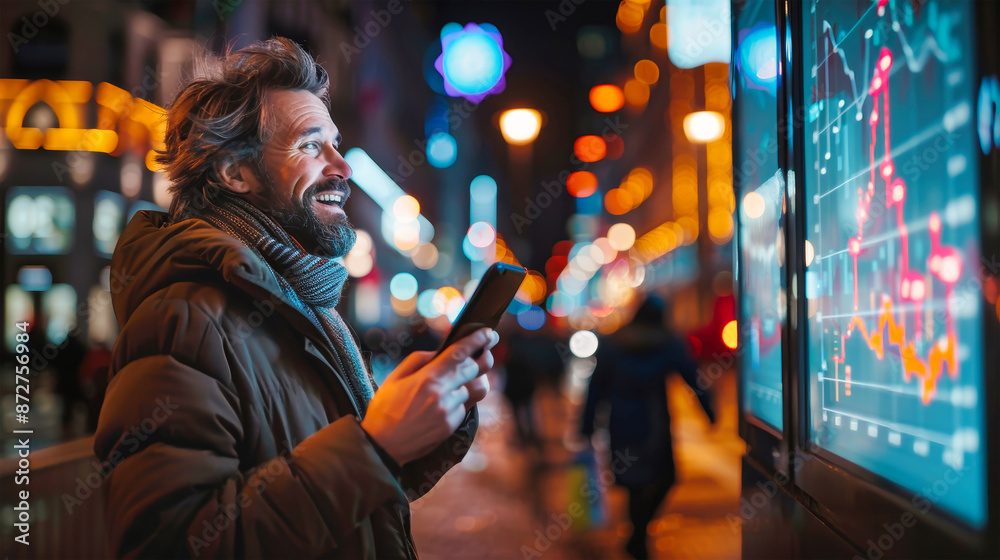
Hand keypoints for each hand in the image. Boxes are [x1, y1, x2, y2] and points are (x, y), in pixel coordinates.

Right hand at [361, 328, 498, 464]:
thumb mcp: (395, 377)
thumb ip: (419, 360)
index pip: (459, 353)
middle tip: (484, 351)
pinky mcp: (451, 426)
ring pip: (472, 389)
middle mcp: (442, 394)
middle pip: (474, 369)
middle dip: (482, 358)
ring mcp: (449, 412)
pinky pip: (465, 407)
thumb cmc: (385, 408)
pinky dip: (459, 401)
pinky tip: (444, 403)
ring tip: (459, 380)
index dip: (477, 340)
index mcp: (427, 378)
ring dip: (469, 382)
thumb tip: (440, 352)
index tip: (488, 332)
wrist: (382, 445)